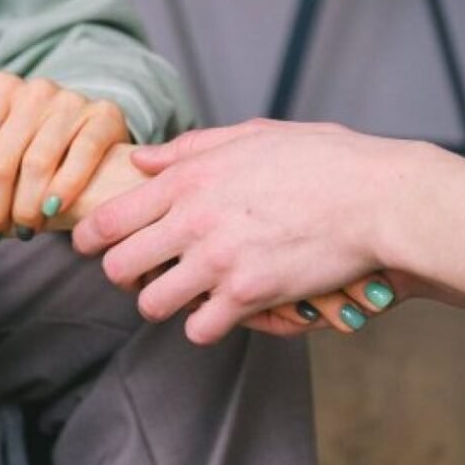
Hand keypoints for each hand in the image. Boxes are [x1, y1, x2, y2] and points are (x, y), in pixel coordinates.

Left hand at [0, 73, 129, 241]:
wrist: (88, 135)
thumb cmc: (28, 141)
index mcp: (0, 88)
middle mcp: (35, 90)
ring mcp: (71, 102)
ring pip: (37, 164)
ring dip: (26, 208)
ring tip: (24, 231)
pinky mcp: (104, 116)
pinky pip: (82, 155)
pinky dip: (64, 187)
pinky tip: (52, 210)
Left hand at [73, 118, 464, 342]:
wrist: (378, 198)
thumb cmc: (321, 160)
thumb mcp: (251, 136)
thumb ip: (190, 148)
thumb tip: (142, 159)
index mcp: (188, 179)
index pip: (108, 219)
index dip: (87, 238)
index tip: (89, 246)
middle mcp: (193, 221)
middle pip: (118, 267)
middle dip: (123, 275)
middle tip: (140, 273)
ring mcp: (218, 261)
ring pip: (152, 304)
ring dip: (161, 302)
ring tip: (181, 293)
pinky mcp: (248, 295)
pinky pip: (198, 328)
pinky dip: (204, 324)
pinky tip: (218, 310)